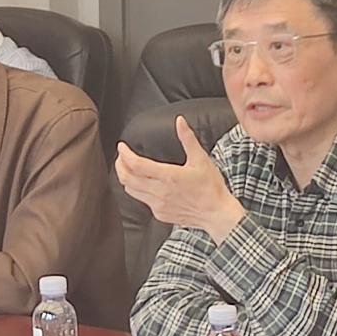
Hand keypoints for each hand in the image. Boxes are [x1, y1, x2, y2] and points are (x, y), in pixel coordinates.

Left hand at [115, 115, 244, 243]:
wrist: (217, 214)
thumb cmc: (211, 187)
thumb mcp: (201, 159)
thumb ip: (187, 139)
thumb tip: (180, 121)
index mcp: (168, 176)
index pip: (136, 164)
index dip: (125, 154)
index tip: (122, 146)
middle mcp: (159, 192)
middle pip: (126, 178)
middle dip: (119, 165)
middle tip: (121, 156)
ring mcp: (158, 205)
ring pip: (130, 190)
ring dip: (126, 178)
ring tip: (128, 168)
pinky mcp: (160, 214)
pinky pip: (142, 200)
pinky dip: (138, 189)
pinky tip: (144, 183)